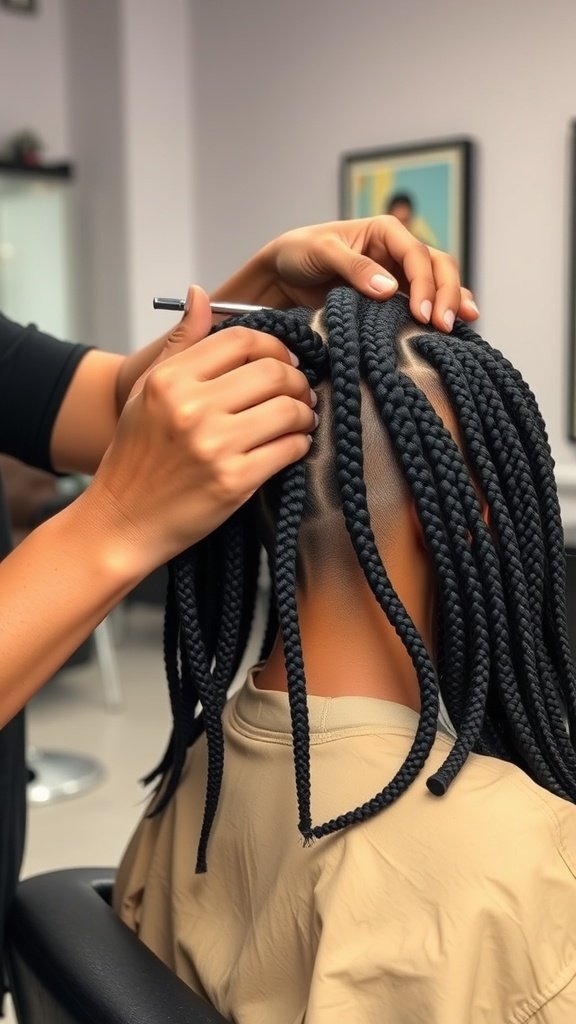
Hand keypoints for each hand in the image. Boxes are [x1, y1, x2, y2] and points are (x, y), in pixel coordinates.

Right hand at [89, 286, 316, 570]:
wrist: (122, 521)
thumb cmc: (135, 456)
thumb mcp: (146, 391)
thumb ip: (181, 344)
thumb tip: (201, 293)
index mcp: (170, 380)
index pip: (242, 340)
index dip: (274, 346)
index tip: (283, 360)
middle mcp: (192, 409)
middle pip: (274, 372)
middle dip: (298, 379)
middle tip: (300, 390)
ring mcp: (215, 446)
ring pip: (290, 409)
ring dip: (305, 412)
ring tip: (300, 418)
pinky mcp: (235, 482)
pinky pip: (290, 448)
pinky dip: (300, 443)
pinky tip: (292, 444)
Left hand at [213, 215, 477, 333]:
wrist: (283, 273)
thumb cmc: (300, 252)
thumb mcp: (322, 252)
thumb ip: (355, 268)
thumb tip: (390, 289)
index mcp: (385, 231)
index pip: (417, 254)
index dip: (424, 284)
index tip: (422, 314)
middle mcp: (397, 251)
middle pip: (438, 266)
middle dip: (446, 294)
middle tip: (443, 326)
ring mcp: (398, 274)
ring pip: (438, 283)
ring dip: (452, 302)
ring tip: (459, 326)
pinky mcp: (393, 298)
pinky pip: (423, 302)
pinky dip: (439, 311)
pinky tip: (453, 328)